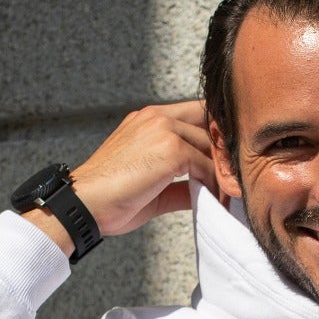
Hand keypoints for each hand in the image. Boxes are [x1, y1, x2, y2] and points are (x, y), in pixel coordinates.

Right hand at [23, 99, 224, 252]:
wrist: (83, 205)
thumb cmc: (109, 199)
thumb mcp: (150, 186)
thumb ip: (180, 183)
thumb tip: (206, 191)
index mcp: (147, 119)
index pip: (195, 114)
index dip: (214, 135)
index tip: (225, 161)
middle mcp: (156, 117)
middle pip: (209, 124)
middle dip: (225, 152)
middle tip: (235, 179)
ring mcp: (162, 130)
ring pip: (211, 144)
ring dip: (224, 170)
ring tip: (230, 193)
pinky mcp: (170, 149)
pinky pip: (206, 164)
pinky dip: (216, 183)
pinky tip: (219, 199)